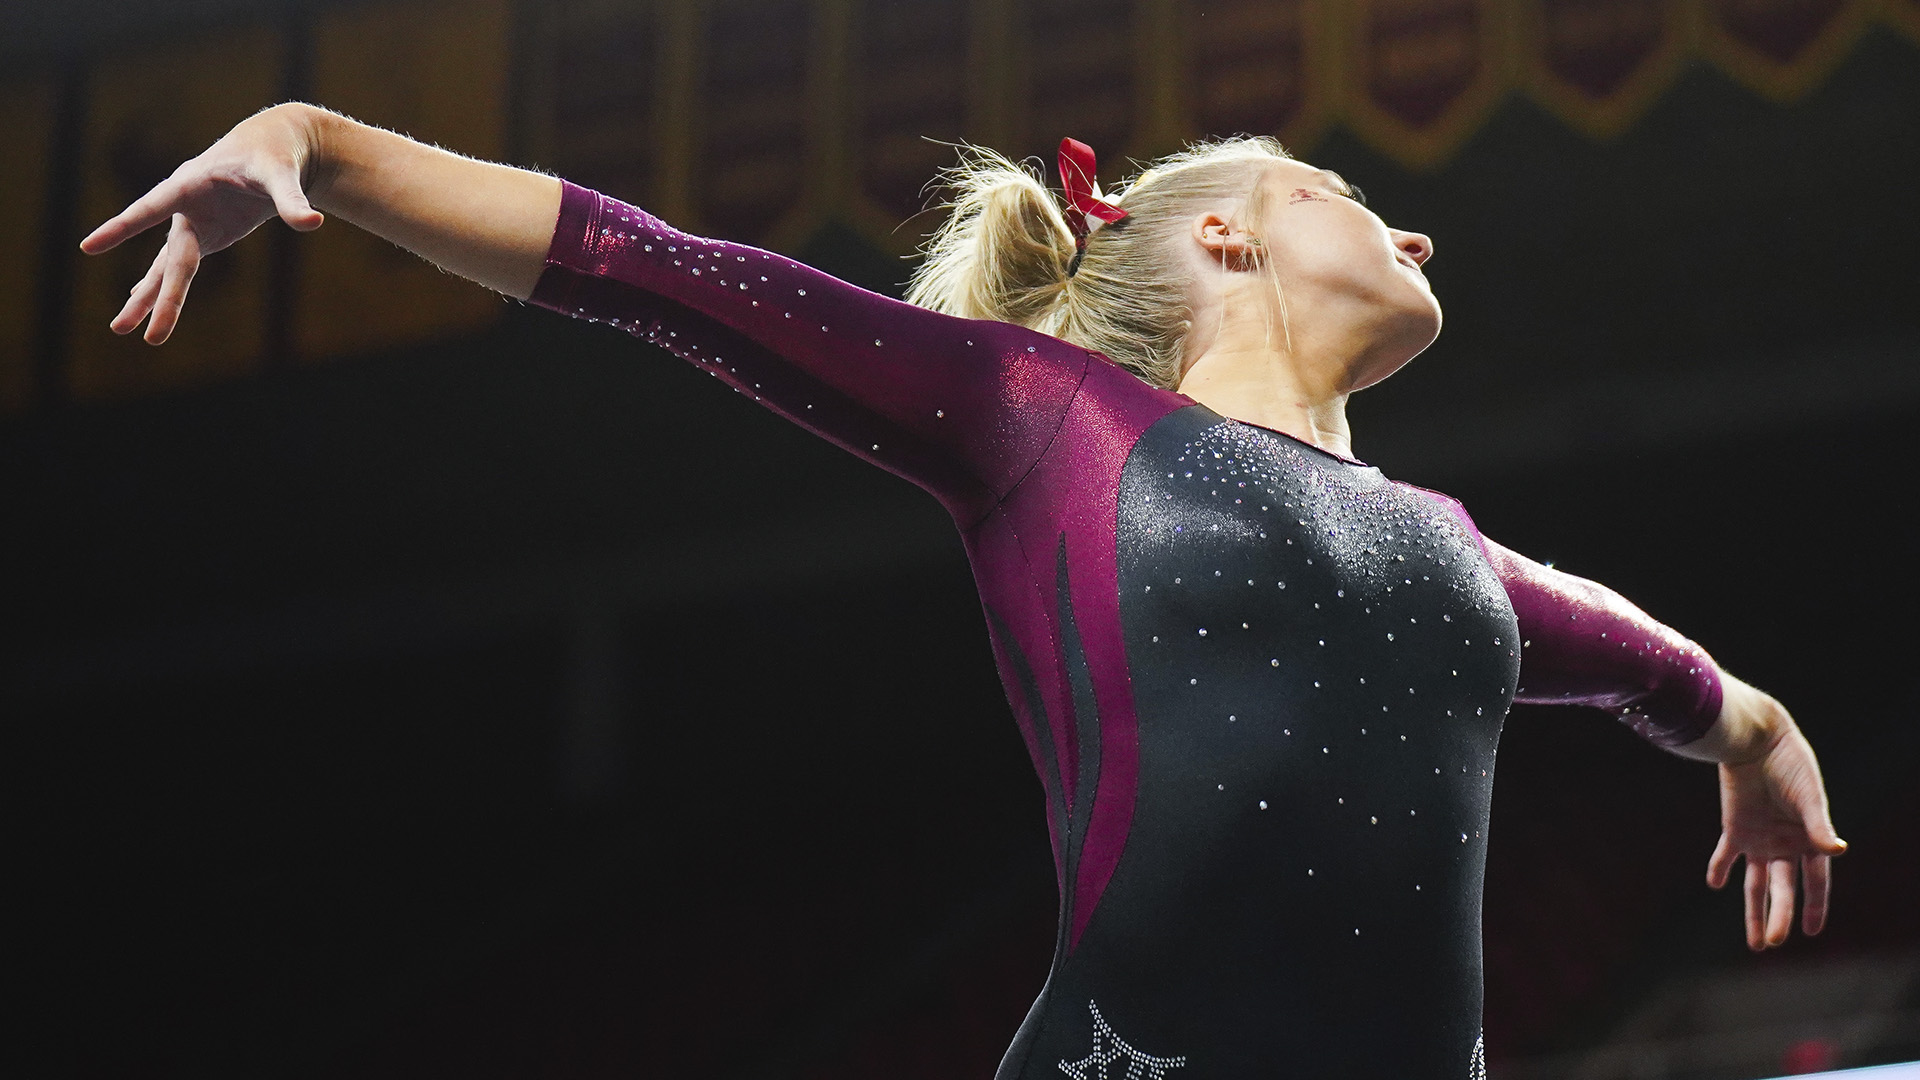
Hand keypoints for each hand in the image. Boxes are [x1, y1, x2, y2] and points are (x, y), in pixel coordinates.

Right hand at [79, 102, 326, 344]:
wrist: (275, 146)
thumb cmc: (274, 154)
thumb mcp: (282, 174)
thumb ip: (291, 200)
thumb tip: (312, 223)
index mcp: (190, 185)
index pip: (150, 210)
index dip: (122, 228)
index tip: (88, 247)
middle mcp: (184, 207)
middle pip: (167, 259)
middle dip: (151, 296)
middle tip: (122, 329)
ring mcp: (194, 223)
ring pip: (168, 266)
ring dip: (148, 297)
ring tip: (122, 328)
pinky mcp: (207, 234)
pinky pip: (180, 265)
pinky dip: (164, 285)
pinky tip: (140, 299)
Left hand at [1703, 687, 1844, 949]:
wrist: (1756, 739)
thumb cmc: (1791, 764)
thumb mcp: (1808, 795)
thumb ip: (1818, 826)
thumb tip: (1838, 851)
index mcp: (1810, 840)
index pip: (1816, 882)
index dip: (1814, 907)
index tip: (1812, 932)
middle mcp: (1785, 845)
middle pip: (1783, 889)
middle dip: (1779, 916)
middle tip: (1773, 944)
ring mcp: (1759, 839)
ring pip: (1755, 883)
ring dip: (1752, 909)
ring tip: (1756, 942)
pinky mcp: (1734, 827)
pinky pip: (1724, 854)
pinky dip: (1718, 868)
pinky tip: (1715, 884)